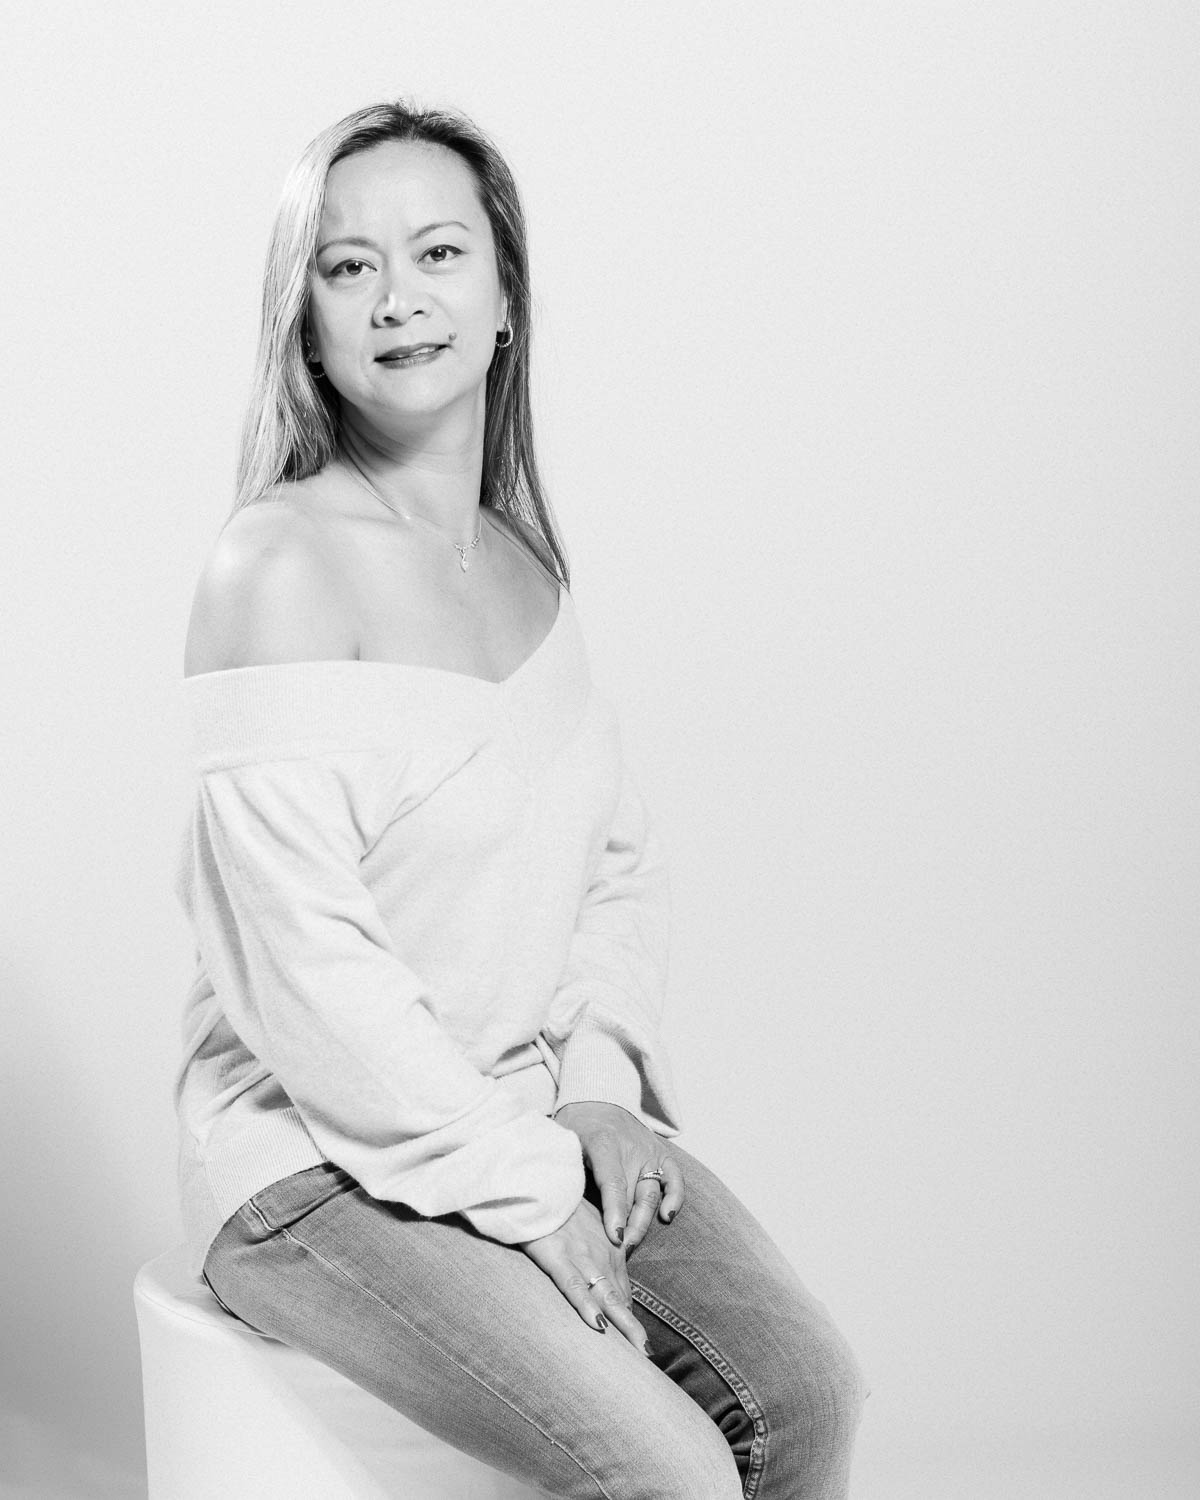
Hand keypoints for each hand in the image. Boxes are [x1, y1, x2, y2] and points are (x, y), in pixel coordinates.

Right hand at [519, 1196, 648, 1352]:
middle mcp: (599, 1254)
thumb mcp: (586, 1223)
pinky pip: (572, 1285)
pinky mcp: (556, 1256)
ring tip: (639, 1349)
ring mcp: (579, 1257)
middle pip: (620, 1298)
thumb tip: (607, 1279)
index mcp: (607, 1249)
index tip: (640, 1345)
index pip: (622, 1291)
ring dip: (622, 1323)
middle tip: (649, 1355)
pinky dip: (585, 1305)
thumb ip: (599, 1247)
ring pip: (604, 1295)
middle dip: (633, 1328)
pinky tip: (597, 1324)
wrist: (540, 1180)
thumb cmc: (560, 1201)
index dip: (629, 1317)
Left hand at [553, 1101, 683, 1252]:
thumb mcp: (562, 1142)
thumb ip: (562, 1168)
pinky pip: (674, 1178)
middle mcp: (632, 1148)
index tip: (614, 1236)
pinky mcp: (661, 1153)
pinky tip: (666, 1217)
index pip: (614, 1183)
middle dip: (630, 1225)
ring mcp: (649, 1151)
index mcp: (604, 1143)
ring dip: (645, 1220)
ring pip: (653, 1192)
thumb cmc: (575, 1125)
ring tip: (632, 1242)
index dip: (615, 1212)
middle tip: (621, 1249)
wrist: (598, 1099)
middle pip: (635, 1193)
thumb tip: (551, 1203)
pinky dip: (675, 1198)